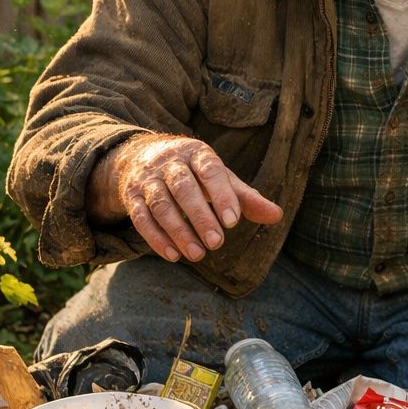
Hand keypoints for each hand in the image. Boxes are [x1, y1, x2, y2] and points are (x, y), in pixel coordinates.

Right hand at [88, 134, 282, 261]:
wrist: (141, 157)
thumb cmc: (193, 171)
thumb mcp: (220, 178)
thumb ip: (246, 198)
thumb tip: (277, 216)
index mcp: (196, 153)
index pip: (210, 171)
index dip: (222, 195)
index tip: (233, 221)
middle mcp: (169, 163)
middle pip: (184, 189)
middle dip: (200, 217)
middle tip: (218, 243)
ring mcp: (147, 179)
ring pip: (161, 205)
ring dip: (179, 232)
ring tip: (198, 255)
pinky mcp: (130, 197)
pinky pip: (140, 218)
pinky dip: (156, 238)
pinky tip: (173, 255)